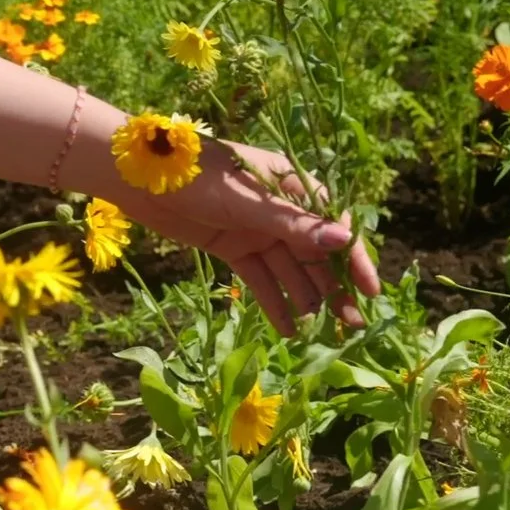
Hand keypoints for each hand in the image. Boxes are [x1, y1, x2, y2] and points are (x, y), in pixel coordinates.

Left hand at [103, 141, 382, 337]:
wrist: (140, 177)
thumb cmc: (197, 174)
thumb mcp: (248, 203)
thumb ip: (293, 225)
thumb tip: (341, 240)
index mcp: (290, 184)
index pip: (332, 225)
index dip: (352, 258)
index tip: (369, 290)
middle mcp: (278, 208)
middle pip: (314, 253)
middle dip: (334, 288)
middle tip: (351, 325)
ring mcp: (255, 230)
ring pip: (288, 270)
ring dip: (306, 300)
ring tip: (322, 335)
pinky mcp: (232, 247)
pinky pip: (259, 278)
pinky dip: (273, 302)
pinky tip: (289, 330)